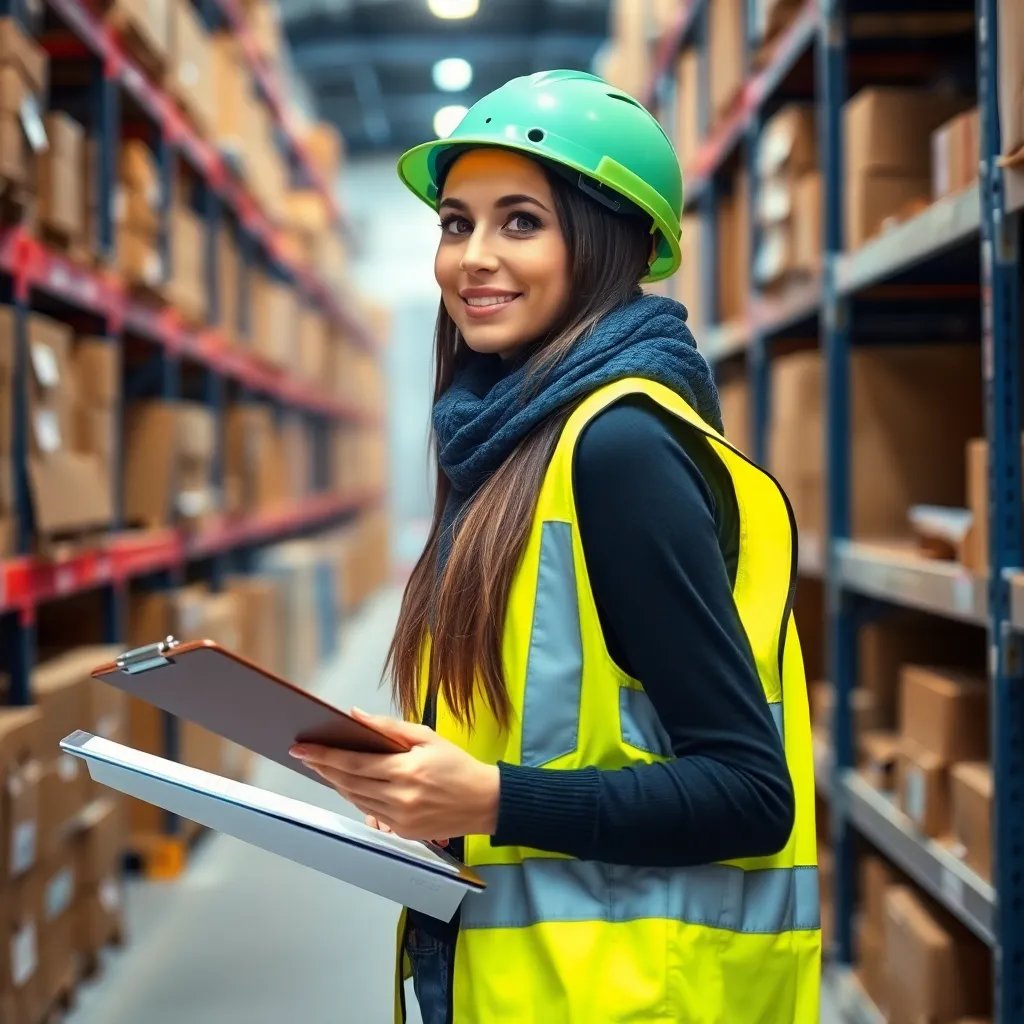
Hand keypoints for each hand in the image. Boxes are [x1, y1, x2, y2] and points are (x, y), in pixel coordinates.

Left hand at [290, 708, 499, 842]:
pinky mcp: (403, 832)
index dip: (324, 755)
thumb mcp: (427, 737)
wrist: (484, 801)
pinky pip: (370, 813)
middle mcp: (400, 798)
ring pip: (355, 799)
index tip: (302, 748)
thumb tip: (356, 716)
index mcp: (405, 771)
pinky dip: (356, 797)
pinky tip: (348, 785)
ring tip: (322, 767)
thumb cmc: (458, 765)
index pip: (353, 763)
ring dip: (336, 783)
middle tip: (305, 755)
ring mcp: (400, 819)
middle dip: (323, 768)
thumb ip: (389, 728)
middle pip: (348, 783)